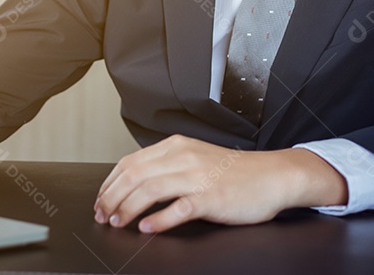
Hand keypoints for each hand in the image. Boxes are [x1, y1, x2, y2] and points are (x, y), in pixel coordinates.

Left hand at [93, 134, 347, 232]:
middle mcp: (184, 157)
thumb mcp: (195, 158)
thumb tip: (133, 185)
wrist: (273, 176)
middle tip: (103, 215)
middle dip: (112, 197)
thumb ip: (167, 166)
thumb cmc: (234, 172)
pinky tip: (147, 228)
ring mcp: (197, 177)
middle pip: (134, 175)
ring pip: (150, 189)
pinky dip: (159, 219)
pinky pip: (178, 208)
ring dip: (127, 209)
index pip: (130, 162)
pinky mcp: (211, 197)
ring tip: (117, 222)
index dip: (109, 184)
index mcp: (176, 146)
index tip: (100, 201)